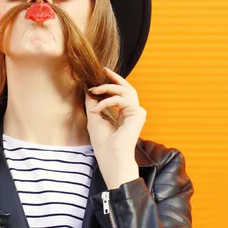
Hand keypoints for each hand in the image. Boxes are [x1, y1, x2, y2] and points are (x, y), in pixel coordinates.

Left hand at [85, 67, 146, 188]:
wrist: (111, 158)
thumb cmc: (103, 144)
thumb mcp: (94, 117)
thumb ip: (93, 104)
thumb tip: (89, 90)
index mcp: (125, 114)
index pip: (121, 94)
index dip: (112, 82)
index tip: (102, 73)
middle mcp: (133, 112)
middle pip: (127, 88)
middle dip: (115, 78)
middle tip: (104, 70)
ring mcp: (138, 113)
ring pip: (126, 91)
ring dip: (108, 88)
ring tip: (95, 90)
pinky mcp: (138, 114)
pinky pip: (122, 100)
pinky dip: (108, 102)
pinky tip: (98, 108)